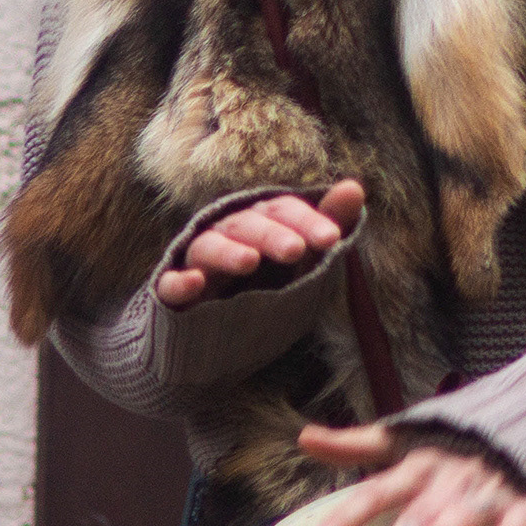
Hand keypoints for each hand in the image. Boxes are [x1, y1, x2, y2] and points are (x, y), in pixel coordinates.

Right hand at [155, 180, 364, 308]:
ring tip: (250, 262)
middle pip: (247, 225)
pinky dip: (179, 282)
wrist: (213, 339)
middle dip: (272, 235)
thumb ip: (326, 226)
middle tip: (296, 249)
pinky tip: (195, 285)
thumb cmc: (265, 287)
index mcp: (259, 223)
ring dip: (228, 252)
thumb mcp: (301, 259)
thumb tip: (355, 186)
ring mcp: (197, 264)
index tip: (332, 238)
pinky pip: (170, 284)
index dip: (306, 221)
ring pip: (208, 247)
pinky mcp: (173, 295)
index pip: (282, 211)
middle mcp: (226, 236)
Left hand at [297, 423, 525, 525]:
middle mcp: (449, 477)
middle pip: (419, 512)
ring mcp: (489, 486)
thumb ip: (356, 444)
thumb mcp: (404, 440)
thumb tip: (303, 437)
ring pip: (465, 511)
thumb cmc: (455, 441)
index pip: (376, 492)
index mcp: (418, 464)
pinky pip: (521, 514)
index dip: (347, 518)